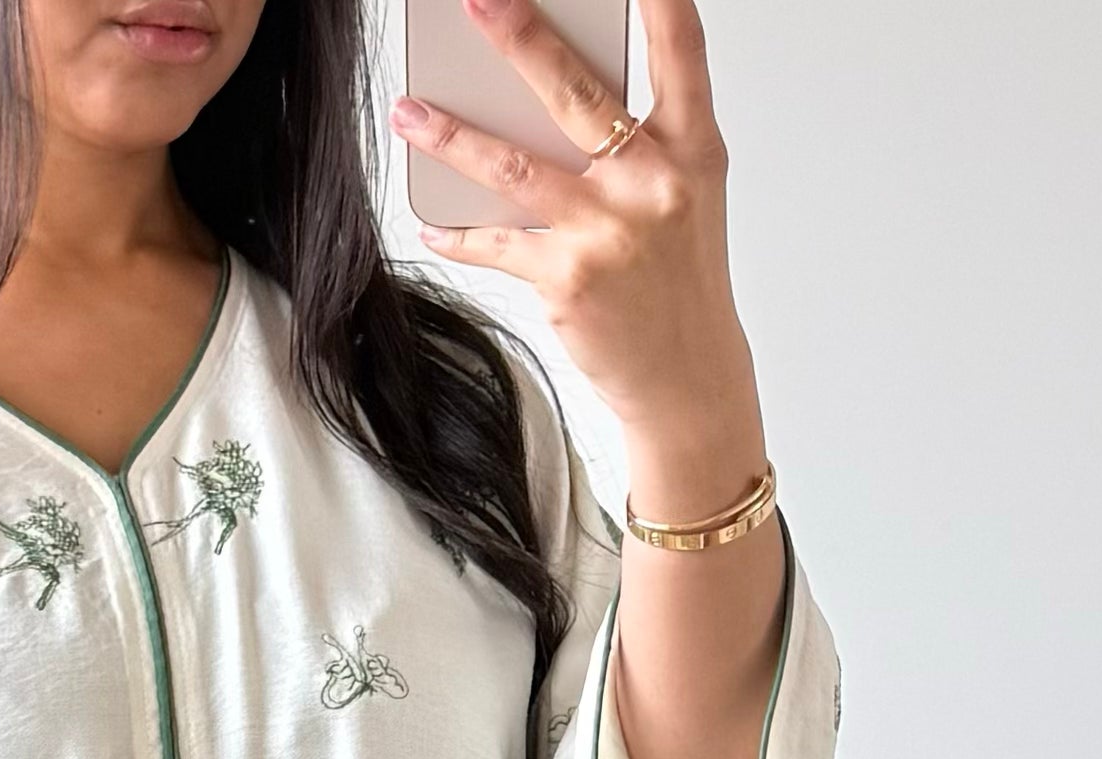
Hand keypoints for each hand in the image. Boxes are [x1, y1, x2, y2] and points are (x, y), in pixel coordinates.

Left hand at [394, 0, 764, 502]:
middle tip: (475, 1)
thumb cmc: (678, 280)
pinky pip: (497, 244)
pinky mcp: (569, 280)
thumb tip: (547, 101)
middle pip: (574, 92)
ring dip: (452, 136)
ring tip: (409, 113)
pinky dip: (459, 236)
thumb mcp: (681, 195)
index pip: (681, 49)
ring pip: (514, 166)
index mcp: (691, 147)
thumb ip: (634, 143)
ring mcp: (609, 230)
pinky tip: (433, 226)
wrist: (688, 378)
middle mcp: (653, 181)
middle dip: (519, 37)